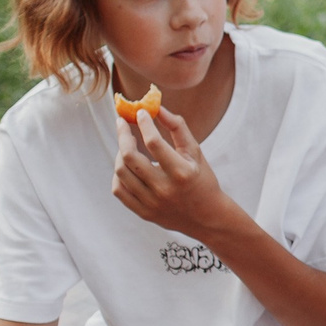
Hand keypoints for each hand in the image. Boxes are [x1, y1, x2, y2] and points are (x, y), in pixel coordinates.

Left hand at [111, 105, 238, 237]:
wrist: (206, 217)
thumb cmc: (202, 179)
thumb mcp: (196, 152)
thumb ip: (178, 128)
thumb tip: (157, 108)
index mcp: (181, 172)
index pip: (154, 142)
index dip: (144, 123)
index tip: (140, 112)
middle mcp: (164, 189)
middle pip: (129, 157)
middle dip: (123, 135)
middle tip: (122, 123)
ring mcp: (151, 203)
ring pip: (120, 172)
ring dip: (120, 153)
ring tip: (126, 145)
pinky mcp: (143, 212)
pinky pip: (119, 190)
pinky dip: (119, 174)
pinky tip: (126, 166)